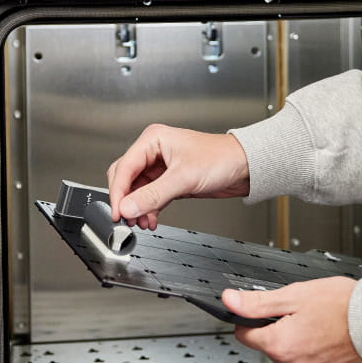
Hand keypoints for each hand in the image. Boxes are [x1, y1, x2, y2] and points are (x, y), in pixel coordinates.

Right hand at [107, 124, 249, 228]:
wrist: (245, 167)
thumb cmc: (221, 158)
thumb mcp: (183, 178)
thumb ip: (152, 195)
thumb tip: (128, 207)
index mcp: (153, 140)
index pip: (124, 167)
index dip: (118, 192)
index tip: (117, 212)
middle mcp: (154, 151)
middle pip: (126, 178)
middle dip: (126, 200)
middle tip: (126, 219)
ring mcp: (161, 166)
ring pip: (137, 190)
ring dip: (137, 208)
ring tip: (141, 222)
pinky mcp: (169, 180)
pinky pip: (150, 196)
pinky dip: (148, 209)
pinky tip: (151, 219)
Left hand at [223, 277, 361, 362]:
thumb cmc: (341, 306)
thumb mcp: (294, 295)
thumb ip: (257, 302)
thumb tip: (230, 301)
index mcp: (279, 345)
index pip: (244, 334)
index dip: (253, 318)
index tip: (267, 311)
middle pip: (270, 346)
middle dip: (281, 329)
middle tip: (302, 314)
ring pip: (291, 356)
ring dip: (299, 342)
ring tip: (319, 325)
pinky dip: (315, 354)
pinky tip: (327, 339)